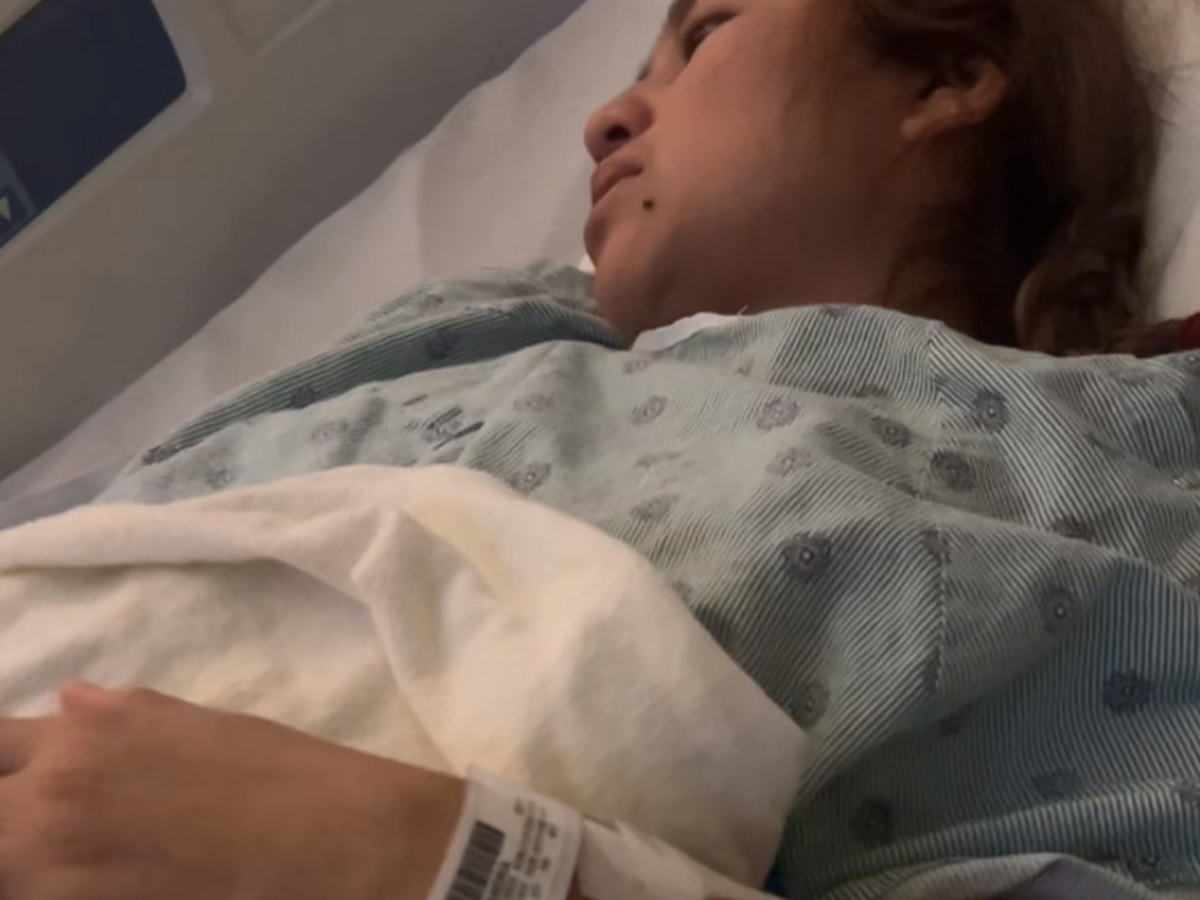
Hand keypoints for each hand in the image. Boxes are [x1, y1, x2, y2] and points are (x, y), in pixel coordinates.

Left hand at [0, 684, 464, 899]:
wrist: (336, 841)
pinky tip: (106, 884)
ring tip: (77, 862)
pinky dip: (54, 888)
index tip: (18, 783)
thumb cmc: (279, 774)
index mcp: (81, 739)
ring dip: (27, 862)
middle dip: (9, 822)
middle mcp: (52, 803)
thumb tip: (66, 704)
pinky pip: (41, 899)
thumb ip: (116, 714)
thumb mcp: (196, 722)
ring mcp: (61, 875)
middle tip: (42, 833)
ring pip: (9, 867)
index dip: (1, 768)